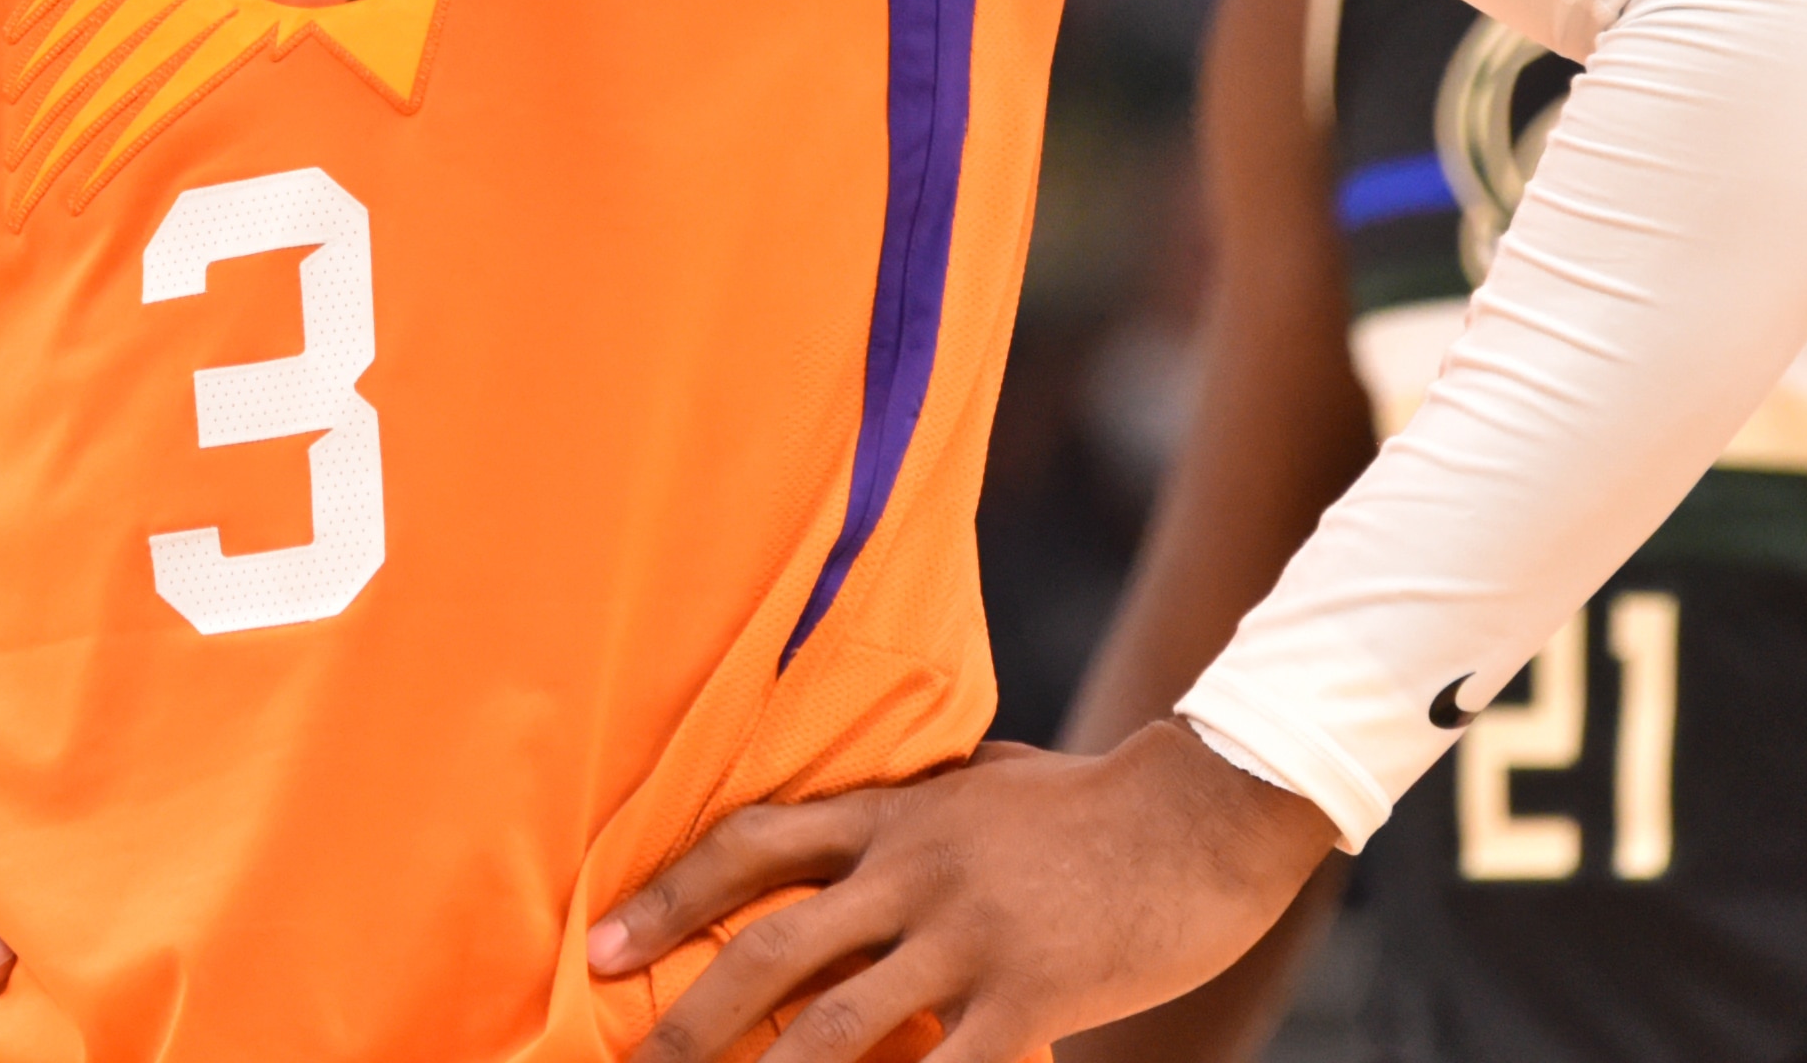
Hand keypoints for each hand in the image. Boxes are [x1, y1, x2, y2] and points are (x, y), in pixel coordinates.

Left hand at [588, 721, 1333, 1060]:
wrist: (1205, 809)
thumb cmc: (1096, 799)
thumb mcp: (986, 778)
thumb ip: (916, 808)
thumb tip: (859, 824)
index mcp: (896, 814)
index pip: (754, 844)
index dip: (671, 896)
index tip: (602, 947)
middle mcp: (912, 871)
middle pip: (771, 950)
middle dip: (691, 1021)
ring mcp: (967, 936)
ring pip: (835, 1029)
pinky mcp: (1027, 993)